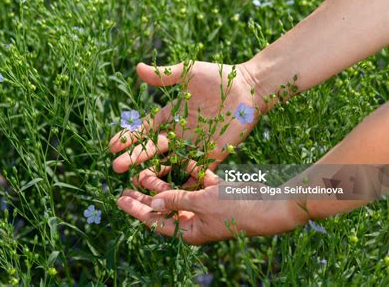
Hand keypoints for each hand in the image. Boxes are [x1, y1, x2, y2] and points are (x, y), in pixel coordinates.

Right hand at [109, 61, 259, 173]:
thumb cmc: (218, 78)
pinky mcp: (212, 155)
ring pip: (169, 163)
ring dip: (154, 172)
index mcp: (171, 116)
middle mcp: (179, 134)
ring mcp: (194, 146)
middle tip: (116, 166)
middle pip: (152, 149)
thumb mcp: (188, 73)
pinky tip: (169, 191)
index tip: (112, 145)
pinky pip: (195, 171)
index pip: (145, 130)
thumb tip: (136, 68)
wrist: (248, 88)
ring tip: (137, 180)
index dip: (129, 137)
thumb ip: (163, 76)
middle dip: (134, 157)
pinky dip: (183, 180)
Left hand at [117, 166, 307, 244]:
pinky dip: (187, 170)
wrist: (269, 205)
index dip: (137, 209)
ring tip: (142, 173)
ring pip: (177, 192)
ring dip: (162, 182)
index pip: (156, 220)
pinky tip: (173, 159)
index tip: (119, 199)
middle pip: (163, 207)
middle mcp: (195, 219)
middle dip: (144, 197)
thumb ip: (176, 200)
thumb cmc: (235, 209)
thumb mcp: (201, 204)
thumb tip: (154, 203)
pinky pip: (197, 180)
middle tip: (124, 187)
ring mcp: (205, 205)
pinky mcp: (216, 191)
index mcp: (189, 229)